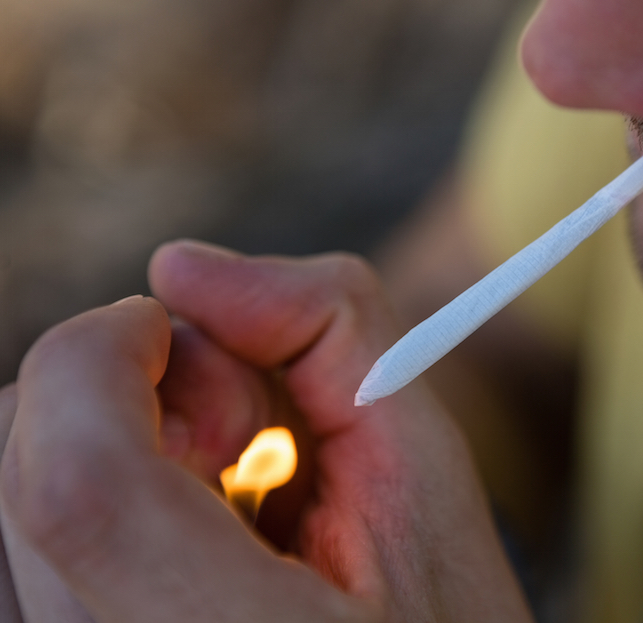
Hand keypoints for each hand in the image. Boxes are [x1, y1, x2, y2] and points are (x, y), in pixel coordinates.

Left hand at [0, 241, 532, 621]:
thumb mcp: (428, 480)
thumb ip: (331, 337)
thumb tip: (184, 267)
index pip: (81, 480)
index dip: (102, 360)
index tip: (167, 327)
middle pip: (23, 468)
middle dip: (126, 396)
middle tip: (236, 443)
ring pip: (9, 498)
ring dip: (107, 449)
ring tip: (217, 505)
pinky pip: (18, 547)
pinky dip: (90, 502)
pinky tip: (180, 542)